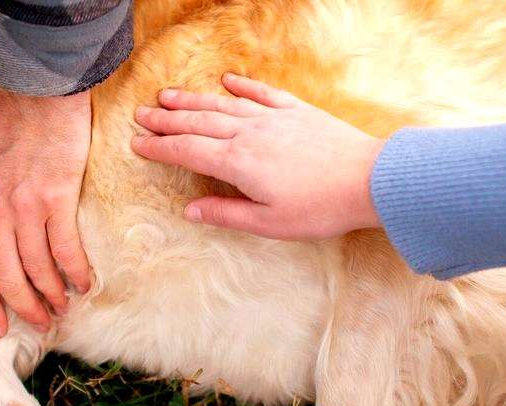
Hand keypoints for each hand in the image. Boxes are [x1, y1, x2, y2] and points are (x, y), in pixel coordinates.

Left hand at [0, 85, 92, 337]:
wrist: (35, 86)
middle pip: (6, 278)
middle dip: (23, 309)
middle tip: (38, 325)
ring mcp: (26, 207)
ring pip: (37, 268)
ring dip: (51, 295)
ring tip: (60, 308)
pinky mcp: (57, 197)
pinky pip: (65, 247)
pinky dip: (75, 271)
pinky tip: (83, 284)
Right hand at [131, 73, 384, 239]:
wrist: (368, 180)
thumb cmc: (320, 208)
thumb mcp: (269, 224)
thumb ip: (226, 214)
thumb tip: (190, 210)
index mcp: (238, 164)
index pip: (188, 152)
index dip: (159, 148)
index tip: (137, 144)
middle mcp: (250, 135)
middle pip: (198, 123)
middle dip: (166, 119)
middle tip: (141, 115)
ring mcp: (273, 119)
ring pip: (223, 105)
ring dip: (193, 100)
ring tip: (168, 96)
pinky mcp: (297, 112)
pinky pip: (262, 94)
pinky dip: (241, 86)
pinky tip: (227, 81)